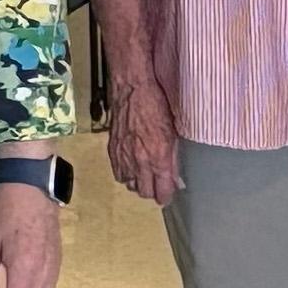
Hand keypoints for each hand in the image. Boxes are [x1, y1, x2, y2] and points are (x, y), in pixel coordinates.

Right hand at [106, 81, 181, 203]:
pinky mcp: (113, 151)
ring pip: (130, 185)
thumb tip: (175, 179)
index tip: (168, 196)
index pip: (162, 191)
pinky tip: (132, 168)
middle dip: (153, 192)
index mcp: (158, 158)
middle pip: (145, 192)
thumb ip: (173, 159)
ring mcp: (124, 158)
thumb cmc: (156, 107)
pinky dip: (126, 175)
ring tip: (144, 176)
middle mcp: (140, 162)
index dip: (166, 197)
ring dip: (138, 184)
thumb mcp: (172, 133)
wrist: (132, 91)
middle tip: (158, 185)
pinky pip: (118, 174)